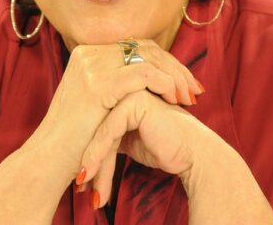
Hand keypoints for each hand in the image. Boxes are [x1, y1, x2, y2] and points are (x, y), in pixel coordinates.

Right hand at [31, 40, 203, 181]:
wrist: (50, 159)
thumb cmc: (74, 138)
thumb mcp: (95, 102)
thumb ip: (116, 84)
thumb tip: (149, 77)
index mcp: (86, 54)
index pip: (135, 46)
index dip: (163, 61)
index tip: (183, 82)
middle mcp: (88, 53)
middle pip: (144, 48)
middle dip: (175, 67)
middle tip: (194, 89)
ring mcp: (91, 65)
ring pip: (148, 58)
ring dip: (174, 76)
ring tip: (188, 97)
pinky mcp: (99, 83)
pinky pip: (144, 74)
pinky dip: (165, 83)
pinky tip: (175, 98)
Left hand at [76, 89, 213, 206]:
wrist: (194, 154)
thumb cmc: (166, 149)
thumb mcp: (129, 140)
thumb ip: (111, 134)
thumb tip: (83, 147)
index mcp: (124, 92)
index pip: (96, 120)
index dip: (86, 148)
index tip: (80, 176)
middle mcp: (126, 87)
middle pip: (96, 124)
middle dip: (87, 157)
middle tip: (78, 184)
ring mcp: (131, 90)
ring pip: (100, 128)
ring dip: (92, 160)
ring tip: (83, 185)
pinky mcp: (136, 101)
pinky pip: (109, 131)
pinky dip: (98, 156)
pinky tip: (90, 174)